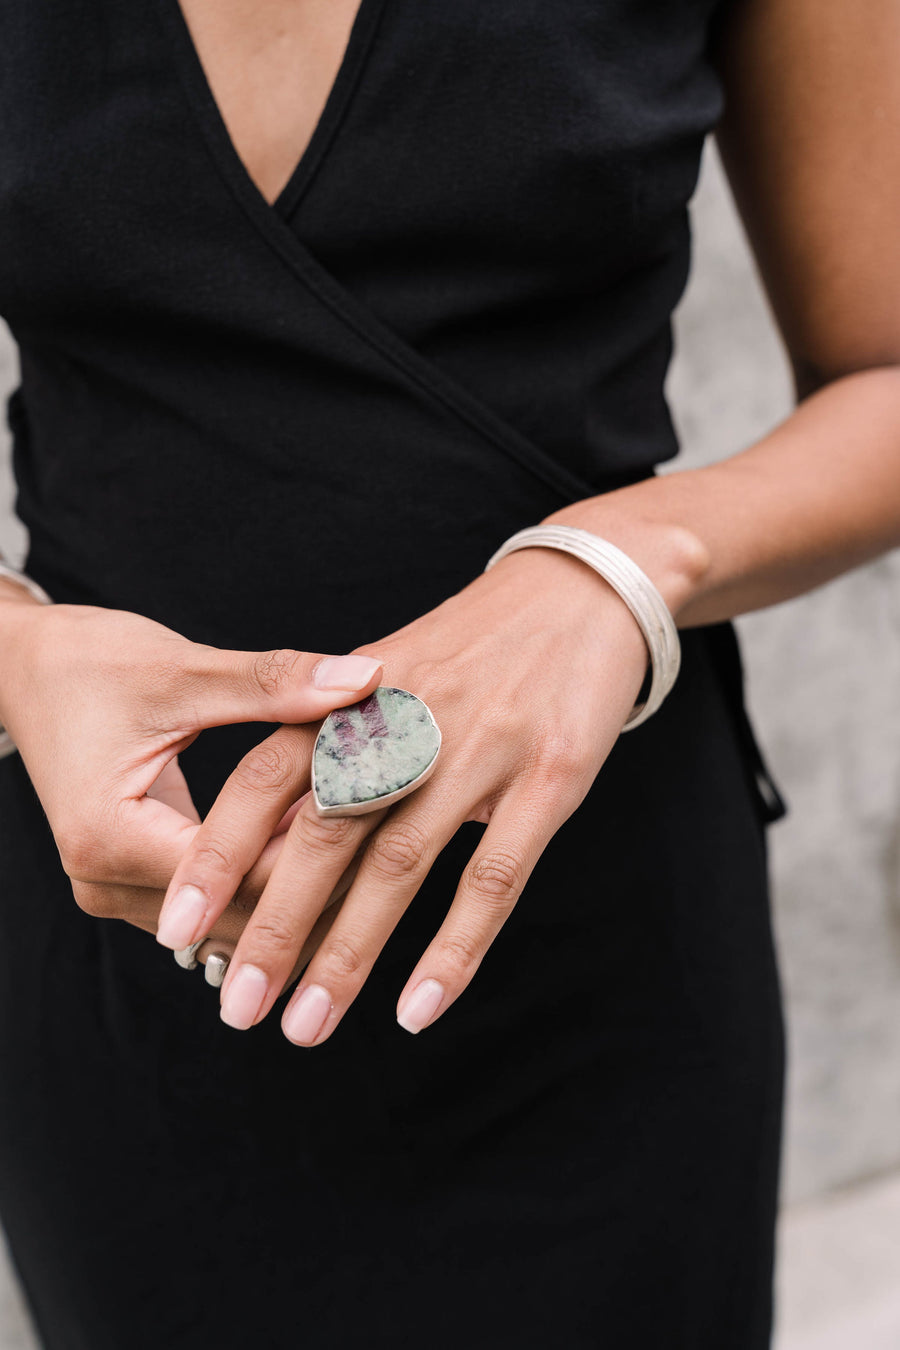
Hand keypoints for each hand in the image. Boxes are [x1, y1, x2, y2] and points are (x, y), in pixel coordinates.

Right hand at [0, 589, 382, 950]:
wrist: (26, 671)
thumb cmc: (92, 662)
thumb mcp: (184, 669)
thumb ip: (276, 682)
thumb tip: (367, 678)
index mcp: (109, 835)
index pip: (238, 874)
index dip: (319, 853)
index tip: (395, 820)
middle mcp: (104, 881)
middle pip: (239, 910)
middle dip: (321, 882)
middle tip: (409, 847)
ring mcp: (116, 890)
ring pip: (232, 914)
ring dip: (299, 887)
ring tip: (385, 855)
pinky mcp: (134, 881)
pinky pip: (216, 897)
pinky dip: (269, 875)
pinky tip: (331, 852)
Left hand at [160, 548, 649, 1041]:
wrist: (580, 589)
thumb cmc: (472, 647)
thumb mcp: (388, 677)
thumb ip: (333, 751)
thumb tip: (270, 847)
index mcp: (356, 696)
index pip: (267, 778)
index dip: (217, 852)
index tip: (174, 924)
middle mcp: (407, 722)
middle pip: (325, 834)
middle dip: (272, 926)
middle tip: (232, 1004)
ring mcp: (479, 749)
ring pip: (400, 866)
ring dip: (348, 954)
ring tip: (304, 1027)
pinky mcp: (549, 778)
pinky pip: (494, 876)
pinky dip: (453, 948)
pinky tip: (418, 1009)